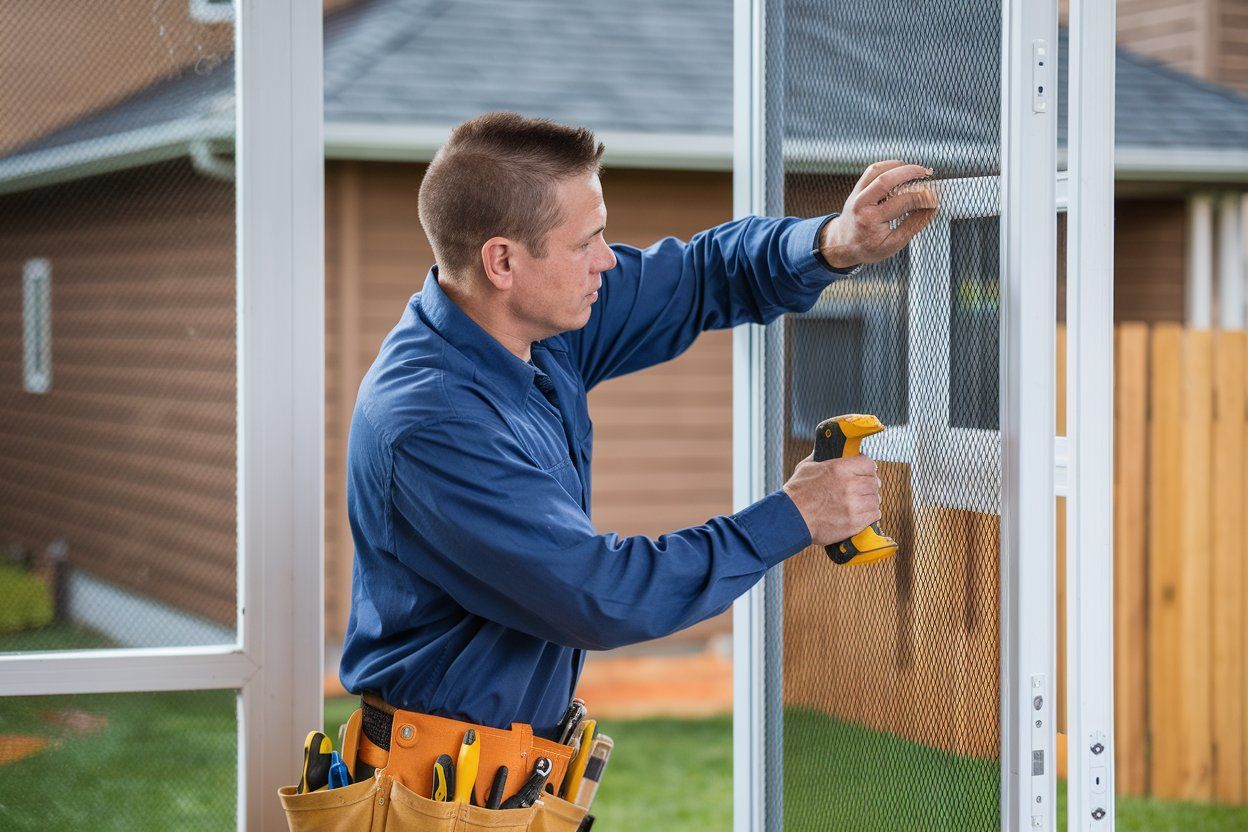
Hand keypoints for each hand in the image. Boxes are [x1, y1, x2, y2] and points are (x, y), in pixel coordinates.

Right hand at [782, 453, 881, 546]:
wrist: (791, 519)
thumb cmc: (796, 494)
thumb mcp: (807, 467)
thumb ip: (821, 458)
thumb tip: (825, 447)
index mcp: (839, 468)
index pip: (869, 464)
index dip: (867, 468)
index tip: (865, 473)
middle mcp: (850, 485)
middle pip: (874, 482)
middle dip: (869, 485)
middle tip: (862, 490)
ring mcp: (853, 505)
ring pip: (875, 499)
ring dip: (870, 500)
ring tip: (860, 503)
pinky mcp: (855, 522)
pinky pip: (875, 514)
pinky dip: (871, 514)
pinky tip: (862, 514)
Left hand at [819, 160, 939, 268]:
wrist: (842, 245)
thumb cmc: (867, 247)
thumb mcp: (892, 244)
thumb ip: (912, 226)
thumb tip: (930, 209)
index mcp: (871, 220)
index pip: (902, 202)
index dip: (921, 197)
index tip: (934, 197)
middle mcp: (861, 205)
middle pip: (886, 180)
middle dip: (909, 172)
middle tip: (926, 173)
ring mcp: (857, 194)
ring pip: (877, 170)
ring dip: (898, 165)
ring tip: (915, 169)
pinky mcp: (857, 189)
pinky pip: (872, 171)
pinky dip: (888, 166)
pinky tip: (901, 169)